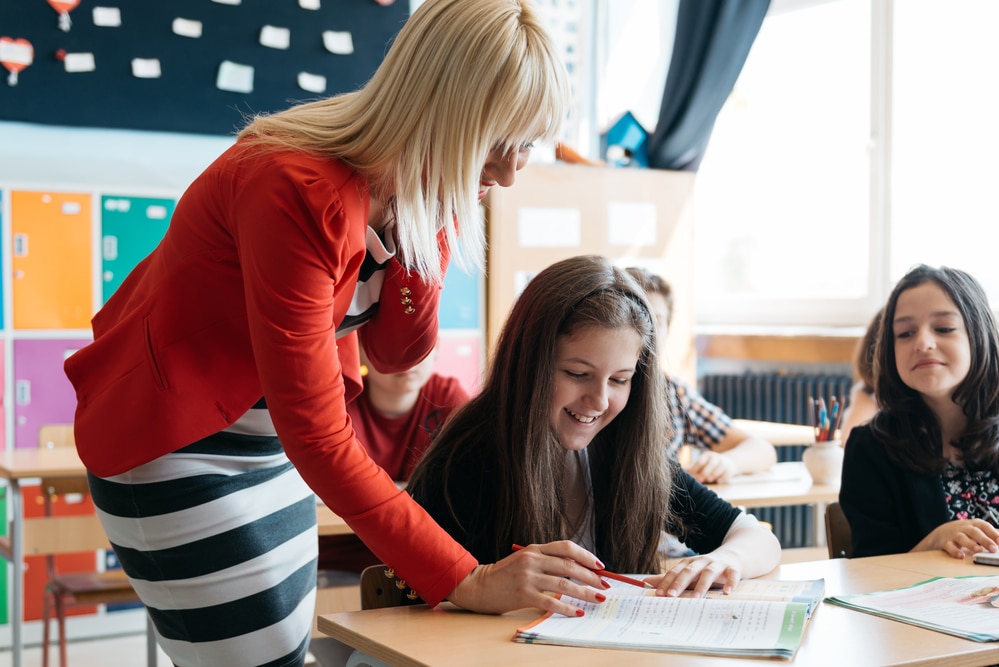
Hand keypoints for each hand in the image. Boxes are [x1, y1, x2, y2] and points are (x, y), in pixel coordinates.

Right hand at [446, 541, 609, 615]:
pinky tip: (578, 612)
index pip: (567, 548)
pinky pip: (551, 602)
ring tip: (597, 598)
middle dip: (591, 576)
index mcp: (535, 549)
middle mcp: (533, 560)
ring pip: (564, 584)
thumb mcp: (526, 560)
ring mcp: (528, 577)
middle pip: (569, 566)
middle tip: (605, 585)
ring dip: (585, 592)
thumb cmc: (505, 574)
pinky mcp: (523, 594)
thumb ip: (547, 561)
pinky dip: (567, 608)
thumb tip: (578, 571)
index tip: (600, 566)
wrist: (480, 586)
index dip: (586, 555)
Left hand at [647, 552, 741, 597]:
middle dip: (679, 583)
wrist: (734, 556)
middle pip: (689, 571)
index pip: (675, 572)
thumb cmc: (707, 568)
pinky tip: (726, 593)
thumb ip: (670, 578)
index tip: (658, 594)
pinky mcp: (733, 568)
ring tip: (695, 599)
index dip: (666, 582)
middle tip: (670, 596)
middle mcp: (702, 562)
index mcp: (689, 563)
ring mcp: (718, 564)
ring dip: (701, 586)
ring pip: (708, 573)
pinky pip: (732, 575)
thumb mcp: (689, 572)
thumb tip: (645, 582)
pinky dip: (730, 583)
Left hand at [684, 450, 737, 483]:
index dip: (696, 469)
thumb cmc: (710, 465)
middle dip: (705, 471)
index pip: (701, 461)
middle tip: (700, 479)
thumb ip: (692, 468)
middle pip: (711, 463)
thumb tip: (679, 471)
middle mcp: (716, 457)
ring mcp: (724, 463)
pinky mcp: (730, 469)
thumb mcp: (702, 464)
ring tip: (709, 479)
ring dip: (714, 474)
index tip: (692, 476)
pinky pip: (727, 473)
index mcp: (707, 455)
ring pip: (720, 467)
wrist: (728, 462)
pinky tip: (718, 481)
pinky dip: (723, 477)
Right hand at [917, 519, 998, 557]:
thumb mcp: (976, 530)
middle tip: (994, 549)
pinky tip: (961, 556)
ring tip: (978, 550)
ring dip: (970, 544)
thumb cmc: (964, 533)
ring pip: (962, 538)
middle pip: (974, 532)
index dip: (992, 533)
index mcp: (973, 524)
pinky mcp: (945, 542)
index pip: (984, 526)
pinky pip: (949, 546)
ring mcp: (953, 535)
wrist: (940, 534)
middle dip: (984, 540)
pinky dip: (955, 551)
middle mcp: (963, 528)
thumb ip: (989, 535)